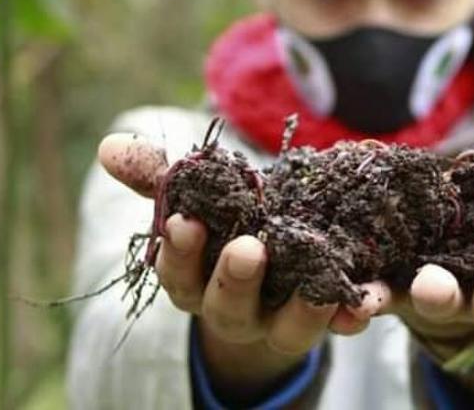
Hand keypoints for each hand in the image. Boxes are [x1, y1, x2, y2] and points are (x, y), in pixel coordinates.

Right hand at [97, 133, 383, 396]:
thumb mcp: (199, 201)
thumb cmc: (228, 227)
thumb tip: (108, 145)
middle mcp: (235, 310)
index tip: (185, 221)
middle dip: (236, 279)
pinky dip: (352, 317)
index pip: (178, 274)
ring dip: (301, 309)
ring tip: (316, 284)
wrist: (277, 278)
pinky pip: (339, 327)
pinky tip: (365, 303)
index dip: (180, 251)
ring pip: (288, 329)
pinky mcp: (326, 321)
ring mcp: (281, 322)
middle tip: (248, 248)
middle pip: (228, 306)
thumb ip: (160, 178)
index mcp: (196, 281)